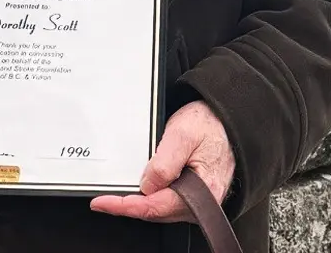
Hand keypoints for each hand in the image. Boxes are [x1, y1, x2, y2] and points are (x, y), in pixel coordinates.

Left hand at [89, 101, 234, 223]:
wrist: (227, 119)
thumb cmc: (211, 125)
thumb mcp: (183, 134)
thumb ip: (165, 162)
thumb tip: (147, 185)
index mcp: (203, 190)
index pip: (157, 206)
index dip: (127, 206)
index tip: (104, 202)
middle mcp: (202, 201)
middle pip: (157, 212)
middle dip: (128, 206)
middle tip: (103, 200)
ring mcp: (197, 199)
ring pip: (160, 209)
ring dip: (137, 202)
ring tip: (115, 193)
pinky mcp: (192, 194)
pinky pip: (166, 201)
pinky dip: (148, 197)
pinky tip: (138, 188)